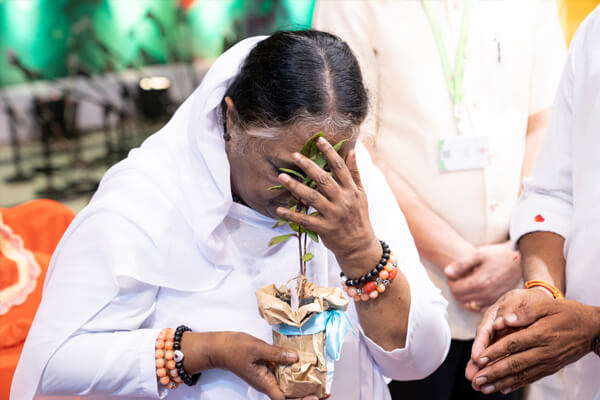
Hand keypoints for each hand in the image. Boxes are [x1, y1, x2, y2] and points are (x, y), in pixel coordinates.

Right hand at [182, 331, 315, 399]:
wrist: (220, 347)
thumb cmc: (233, 349)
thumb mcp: (256, 348)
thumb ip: (275, 354)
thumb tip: (295, 358)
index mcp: (264, 382)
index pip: (284, 398)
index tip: (315, 396)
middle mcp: (267, 382)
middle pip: (289, 395)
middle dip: (306, 395)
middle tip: (324, 392)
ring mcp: (267, 375)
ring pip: (287, 384)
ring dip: (302, 384)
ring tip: (319, 380)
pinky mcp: (267, 367)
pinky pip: (283, 372)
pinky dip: (294, 371)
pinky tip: (304, 365)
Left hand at [276, 137, 379, 275]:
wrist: (360, 246)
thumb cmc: (359, 217)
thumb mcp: (361, 194)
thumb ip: (354, 173)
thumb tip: (352, 151)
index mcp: (351, 191)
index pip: (340, 167)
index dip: (330, 153)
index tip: (319, 140)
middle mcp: (343, 201)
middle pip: (324, 180)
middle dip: (309, 166)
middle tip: (295, 155)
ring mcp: (333, 215)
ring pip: (312, 198)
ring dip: (295, 187)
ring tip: (281, 177)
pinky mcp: (324, 229)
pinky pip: (305, 220)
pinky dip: (292, 215)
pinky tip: (279, 208)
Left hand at [444, 241, 520, 311]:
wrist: (517, 259)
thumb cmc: (497, 255)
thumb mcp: (478, 255)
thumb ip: (461, 265)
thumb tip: (447, 273)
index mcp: (480, 282)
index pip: (456, 290)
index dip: (451, 282)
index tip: (452, 275)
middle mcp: (486, 294)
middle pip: (461, 298)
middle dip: (456, 289)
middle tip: (458, 279)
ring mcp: (493, 299)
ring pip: (469, 305)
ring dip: (464, 296)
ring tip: (466, 284)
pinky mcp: (498, 301)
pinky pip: (480, 308)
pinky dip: (473, 302)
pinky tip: (474, 291)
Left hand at [466, 289, 598, 394]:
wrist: (593, 328)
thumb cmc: (568, 313)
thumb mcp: (548, 305)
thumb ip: (526, 312)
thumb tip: (505, 319)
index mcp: (540, 334)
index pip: (513, 345)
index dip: (495, 352)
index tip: (479, 358)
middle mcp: (543, 352)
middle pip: (514, 364)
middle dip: (493, 373)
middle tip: (476, 380)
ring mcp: (548, 362)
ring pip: (521, 374)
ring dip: (501, 382)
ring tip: (484, 388)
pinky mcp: (551, 367)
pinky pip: (531, 377)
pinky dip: (516, 384)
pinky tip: (503, 389)